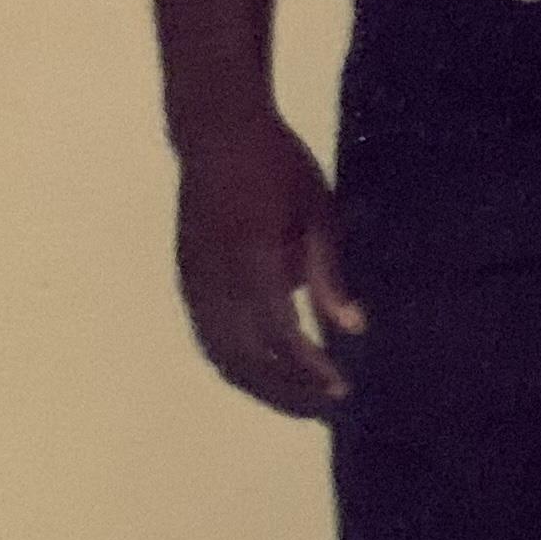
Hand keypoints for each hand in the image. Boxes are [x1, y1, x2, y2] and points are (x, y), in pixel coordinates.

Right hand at [174, 116, 362, 415]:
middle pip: (243, 357)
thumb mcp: (318, 212)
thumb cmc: (278, 166)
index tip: (340, 386)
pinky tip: (268, 372)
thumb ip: (329, 274)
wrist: (216, 132)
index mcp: (249, 257)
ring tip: (302, 400)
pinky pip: (209, 335)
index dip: (308, 366)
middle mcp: (213, 277)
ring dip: (261, 383)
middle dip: (285, 390)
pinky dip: (238, 362)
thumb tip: (353, 328)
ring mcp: (192, 280)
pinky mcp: (187, 279)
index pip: (279, 331)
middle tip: (327, 407)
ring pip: (221, 354)